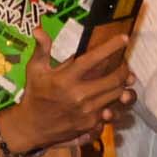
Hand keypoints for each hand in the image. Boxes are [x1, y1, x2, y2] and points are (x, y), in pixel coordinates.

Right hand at [4, 29, 132, 153]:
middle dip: (124, 69)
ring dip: (123, 85)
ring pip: (118, 94)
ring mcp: (87, 111)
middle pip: (115, 79)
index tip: (124, 38)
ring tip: (120, 79)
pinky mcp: (91, 124)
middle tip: (123, 64)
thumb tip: (38, 29)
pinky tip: (110, 97)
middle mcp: (79, 95)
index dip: (111, 47)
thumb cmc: (34, 95)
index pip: (93, 59)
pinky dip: (114, 102)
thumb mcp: (34, 70)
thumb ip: (41, 49)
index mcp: (65, 79)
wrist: (31, 127)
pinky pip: (113, 110)